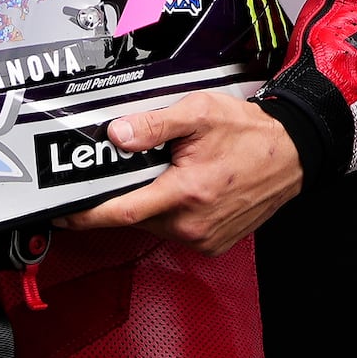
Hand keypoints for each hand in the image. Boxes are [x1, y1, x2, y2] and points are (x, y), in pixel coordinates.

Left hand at [60, 91, 305, 253]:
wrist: (293, 155)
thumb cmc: (250, 134)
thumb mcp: (200, 113)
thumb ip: (153, 124)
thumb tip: (116, 135)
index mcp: (186, 193)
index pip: (121, 211)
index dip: (87, 215)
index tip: (64, 213)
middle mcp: (193, 224)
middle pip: (135, 216)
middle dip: (122, 194)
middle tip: (123, 170)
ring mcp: (203, 238)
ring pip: (154, 224)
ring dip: (148, 202)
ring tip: (167, 172)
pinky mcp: (212, 244)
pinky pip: (175, 230)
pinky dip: (170, 212)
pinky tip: (185, 188)